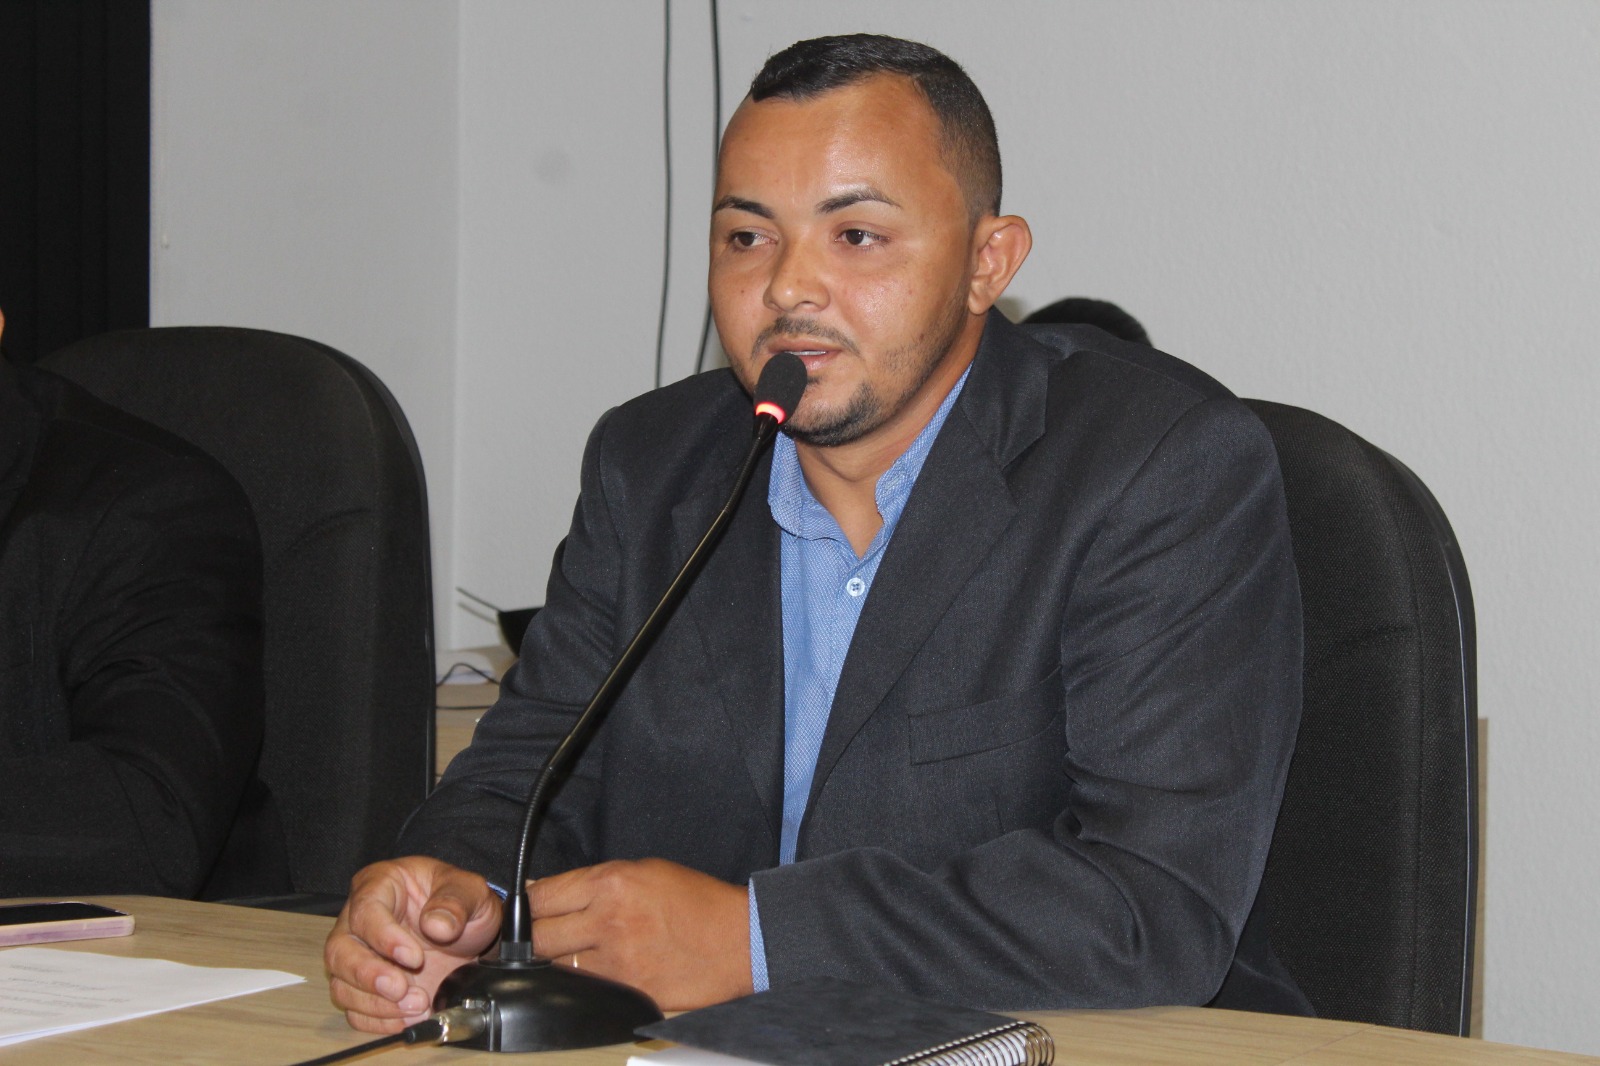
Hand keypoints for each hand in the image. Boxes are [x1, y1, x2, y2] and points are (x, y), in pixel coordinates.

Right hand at [324, 856, 503, 1032]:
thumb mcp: (471, 891)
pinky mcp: (364, 987)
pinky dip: (377, 1019)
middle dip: (368, 975)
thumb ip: (456, 902)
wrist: (468, 934)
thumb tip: (436, 925)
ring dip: (375, 1002)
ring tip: (417, 1004)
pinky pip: (354, 1009)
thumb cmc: (461, 903)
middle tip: (401, 989)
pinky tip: (406, 1017)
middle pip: (340, 950)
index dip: (384, 937)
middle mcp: (359, 921)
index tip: (414, 957)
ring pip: (341, 983)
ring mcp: (358, 956)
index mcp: (380, 885)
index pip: (365, 910)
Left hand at [529, 858, 752, 1009]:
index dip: (527, 905)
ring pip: (554, 968)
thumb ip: (594, 882)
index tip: (527, 909)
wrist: (739, 941)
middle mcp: (608, 921)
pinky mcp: (625, 992)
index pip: (540, 896)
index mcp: (612, 882)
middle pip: (537, 937)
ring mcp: (616, 962)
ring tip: (570, 953)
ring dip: (556, 962)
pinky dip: (582, 982)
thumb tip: (547, 893)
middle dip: (532, 937)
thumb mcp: (644, 871)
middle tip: (538, 937)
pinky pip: (583, 989)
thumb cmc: (696, 902)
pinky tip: (596, 971)